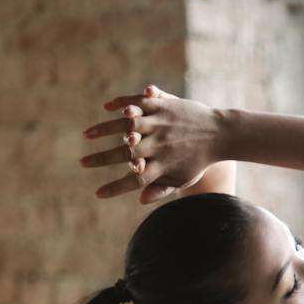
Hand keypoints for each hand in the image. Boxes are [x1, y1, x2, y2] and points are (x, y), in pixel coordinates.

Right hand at [80, 84, 225, 204]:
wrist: (221, 134)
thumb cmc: (200, 160)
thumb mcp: (184, 178)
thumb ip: (162, 188)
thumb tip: (140, 199)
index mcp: (164, 165)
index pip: (134, 181)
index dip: (115, 187)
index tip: (98, 193)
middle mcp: (160, 145)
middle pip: (126, 153)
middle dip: (102, 159)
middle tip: (82, 162)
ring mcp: (161, 124)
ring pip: (128, 125)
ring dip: (105, 129)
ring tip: (87, 135)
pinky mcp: (164, 106)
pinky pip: (140, 103)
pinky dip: (122, 103)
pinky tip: (108, 107)